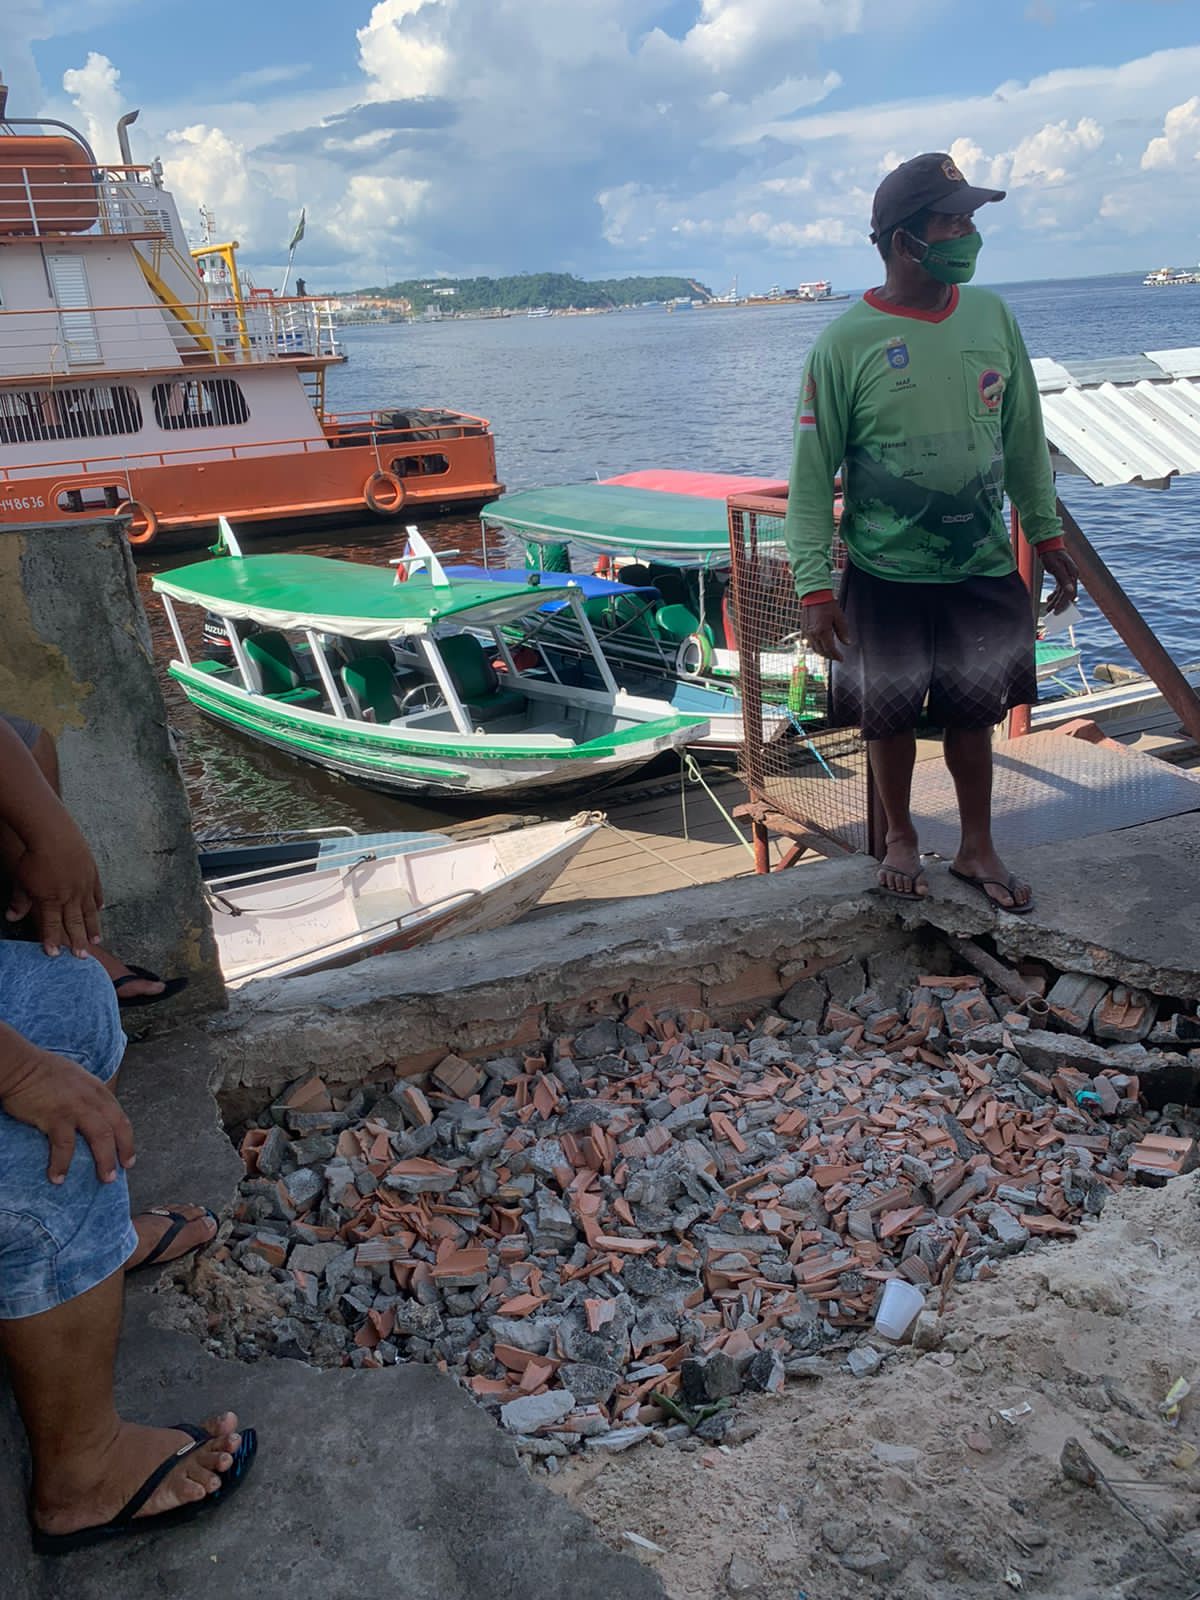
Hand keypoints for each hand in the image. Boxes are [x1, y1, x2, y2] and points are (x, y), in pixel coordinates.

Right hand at [0, 1043, 134, 1183]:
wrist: (21, 1066)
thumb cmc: (44, 1072)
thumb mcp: (78, 1079)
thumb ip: (89, 1096)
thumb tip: (94, 1115)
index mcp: (98, 1090)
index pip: (120, 1117)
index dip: (127, 1139)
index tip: (128, 1157)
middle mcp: (92, 1098)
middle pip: (116, 1128)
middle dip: (122, 1152)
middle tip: (119, 1172)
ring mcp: (76, 1107)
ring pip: (100, 1138)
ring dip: (104, 1161)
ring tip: (104, 1178)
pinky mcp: (56, 1116)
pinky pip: (64, 1146)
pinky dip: (62, 1164)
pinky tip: (58, 1177)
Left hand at [6, 813, 103, 957]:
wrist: (53, 834)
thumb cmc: (34, 857)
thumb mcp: (22, 881)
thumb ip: (19, 901)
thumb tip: (11, 917)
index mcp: (51, 899)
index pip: (51, 925)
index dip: (52, 941)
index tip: (54, 954)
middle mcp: (70, 896)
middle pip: (74, 923)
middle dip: (77, 941)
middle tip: (83, 957)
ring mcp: (83, 885)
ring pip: (89, 911)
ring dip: (92, 927)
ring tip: (97, 940)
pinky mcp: (91, 873)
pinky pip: (97, 892)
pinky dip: (98, 902)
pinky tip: (100, 910)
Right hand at [801, 599, 850, 662]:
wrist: (814, 595)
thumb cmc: (827, 604)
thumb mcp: (839, 618)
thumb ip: (843, 632)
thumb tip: (847, 643)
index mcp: (823, 631)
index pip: (830, 649)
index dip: (836, 656)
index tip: (841, 659)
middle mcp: (813, 634)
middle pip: (821, 651)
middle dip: (830, 656)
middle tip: (836, 657)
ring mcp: (807, 633)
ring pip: (815, 649)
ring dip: (822, 653)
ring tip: (830, 653)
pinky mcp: (804, 630)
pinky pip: (810, 643)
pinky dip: (816, 647)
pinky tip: (822, 645)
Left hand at [1041, 548, 1078, 614]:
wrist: (1048, 544)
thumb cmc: (1051, 554)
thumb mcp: (1056, 568)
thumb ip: (1063, 580)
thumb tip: (1071, 593)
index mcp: (1073, 574)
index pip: (1070, 593)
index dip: (1063, 604)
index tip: (1055, 612)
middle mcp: (1073, 576)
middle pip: (1068, 594)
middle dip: (1060, 604)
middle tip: (1051, 613)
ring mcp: (1068, 576)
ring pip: (1064, 593)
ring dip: (1056, 601)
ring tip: (1048, 608)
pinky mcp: (1063, 575)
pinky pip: (1060, 588)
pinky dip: (1055, 594)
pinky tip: (1049, 599)